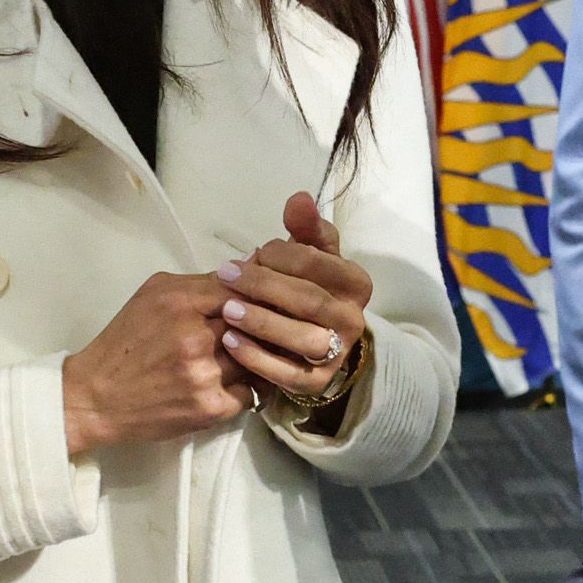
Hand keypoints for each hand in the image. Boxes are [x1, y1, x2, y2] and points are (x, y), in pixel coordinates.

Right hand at [62, 273, 251, 457]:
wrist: (97, 397)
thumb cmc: (125, 342)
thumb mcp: (152, 296)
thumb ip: (198, 283)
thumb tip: (245, 271)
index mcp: (180, 303)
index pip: (241, 290)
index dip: (255, 297)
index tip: (260, 303)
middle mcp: (195, 338)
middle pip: (254, 324)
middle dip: (260, 326)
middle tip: (264, 330)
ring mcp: (205, 375)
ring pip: (255, 358)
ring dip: (255, 358)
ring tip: (248, 356)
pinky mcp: (210, 408)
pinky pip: (251, 392)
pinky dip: (246, 387)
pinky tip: (233, 383)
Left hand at [215, 192, 373, 400]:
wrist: (314, 339)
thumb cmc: (305, 286)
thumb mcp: (310, 254)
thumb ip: (305, 227)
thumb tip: (298, 199)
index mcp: (356, 284)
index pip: (320, 264)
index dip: (284, 256)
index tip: (255, 252)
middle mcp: (353, 320)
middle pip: (308, 299)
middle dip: (264, 285)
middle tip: (226, 275)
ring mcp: (336, 354)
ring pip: (301, 337)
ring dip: (261, 322)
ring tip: (226, 310)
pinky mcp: (315, 383)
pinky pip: (286, 373)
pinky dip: (257, 358)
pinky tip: (230, 341)